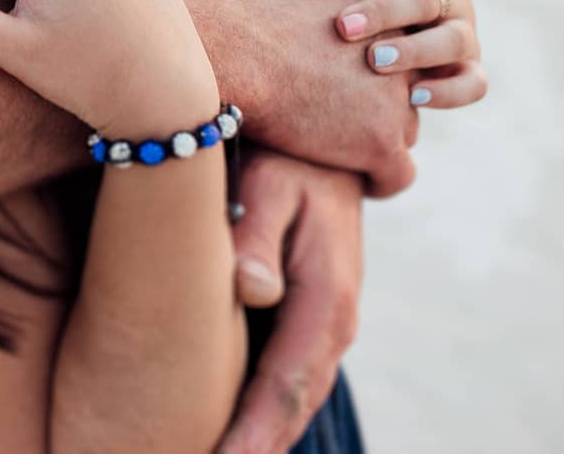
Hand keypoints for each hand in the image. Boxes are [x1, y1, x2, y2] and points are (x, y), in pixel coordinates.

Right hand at [214, 0, 419, 196]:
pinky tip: (362, 182)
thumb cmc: (250, 14)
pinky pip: (398, 174)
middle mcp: (405, 53)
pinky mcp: (381, 140)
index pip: (402, 48)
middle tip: (347, 115)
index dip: (377, 66)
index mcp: (389, 13)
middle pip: (407, 90)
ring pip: (402, 132)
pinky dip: (381, 181)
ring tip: (346, 151)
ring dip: (377, 139)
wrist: (237, 47)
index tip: (354, 79)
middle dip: (381, 102)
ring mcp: (397, 98)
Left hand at [218, 149, 363, 453]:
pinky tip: (232, 431)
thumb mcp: (273, 179)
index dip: (256, 431)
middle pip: (292, 405)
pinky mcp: (304, 316)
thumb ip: (257, 231)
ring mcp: (321, 322)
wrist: (328, 140)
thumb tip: (253, 290)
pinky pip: (284, 376)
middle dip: (259, 447)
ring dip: (262, 435)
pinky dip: (263, 410)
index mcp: (326, 298)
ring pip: (291, 397)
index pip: (286, 382)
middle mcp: (332, 322)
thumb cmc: (290, 154)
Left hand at [306, 0, 487, 109]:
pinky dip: (447, 92)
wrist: (402, 32)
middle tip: (343, 27)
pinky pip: (472, 84)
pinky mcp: (471, 69)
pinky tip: (413, 97)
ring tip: (374, 61)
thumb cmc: (365, 1)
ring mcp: (466, 32)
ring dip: (414, 50)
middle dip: (382, 12)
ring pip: (452, 40)